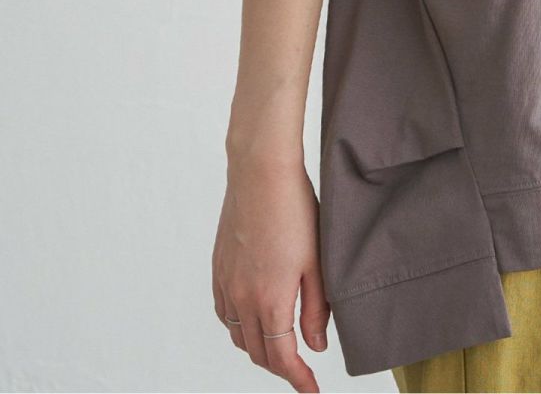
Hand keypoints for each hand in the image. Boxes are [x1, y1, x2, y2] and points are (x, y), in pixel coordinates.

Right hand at [212, 156, 329, 391]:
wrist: (260, 173)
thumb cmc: (296, 211)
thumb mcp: (316, 261)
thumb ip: (316, 308)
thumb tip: (316, 346)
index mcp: (270, 301)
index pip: (282, 358)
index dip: (298, 379)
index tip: (312, 390)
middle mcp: (242, 299)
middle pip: (258, 353)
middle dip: (281, 368)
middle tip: (302, 370)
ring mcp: (226, 284)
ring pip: (239, 336)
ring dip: (259, 349)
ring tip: (280, 347)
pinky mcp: (218, 268)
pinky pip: (225, 313)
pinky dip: (240, 327)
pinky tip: (253, 318)